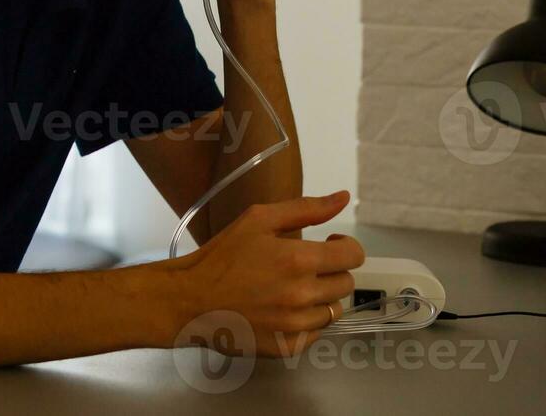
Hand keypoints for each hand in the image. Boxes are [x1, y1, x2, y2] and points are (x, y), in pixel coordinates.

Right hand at [176, 192, 364, 357]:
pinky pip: (316, 333)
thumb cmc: (222, 257)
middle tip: (303, 267)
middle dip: (330, 271)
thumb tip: (342, 198)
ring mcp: (296, 325)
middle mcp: (303, 295)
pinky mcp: (288, 347)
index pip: (353, 256)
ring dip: (320, 298)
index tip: (330, 244)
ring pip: (333, 310)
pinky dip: (306, 322)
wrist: (191, 299)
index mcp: (299, 260)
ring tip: (291, 289)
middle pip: (346, 283)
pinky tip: (283, 310)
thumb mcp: (258, 220)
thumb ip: (305, 208)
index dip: (346, 247)